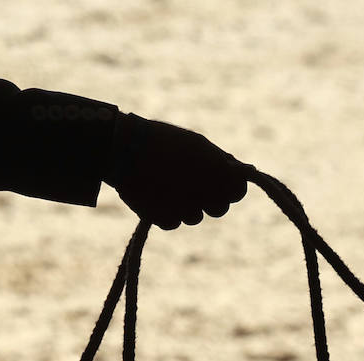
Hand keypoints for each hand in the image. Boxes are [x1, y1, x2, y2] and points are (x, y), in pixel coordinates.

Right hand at [106, 114, 248, 230]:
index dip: (230, 186)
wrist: (125, 148)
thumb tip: (238, 171)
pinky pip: (173, 222)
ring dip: (186, 205)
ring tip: (167, 184)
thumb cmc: (163, 140)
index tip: (220, 180)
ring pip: (194, 216)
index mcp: (219, 173)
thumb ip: (220, 161)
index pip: (238, 191)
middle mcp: (207, 194)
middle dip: (210, 198)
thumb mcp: (196, 143)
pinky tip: (155, 194)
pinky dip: (167, 212)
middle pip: (219, 208)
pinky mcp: (164, 219)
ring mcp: (185, 209)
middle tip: (193, 184)